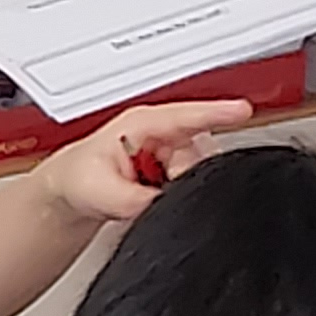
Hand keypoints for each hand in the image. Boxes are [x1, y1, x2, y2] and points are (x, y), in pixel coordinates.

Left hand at [28, 99, 257, 226]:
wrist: (73, 192)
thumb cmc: (80, 179)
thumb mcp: (101, 191)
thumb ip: (136, 199)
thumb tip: (163, 204)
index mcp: (143, 124)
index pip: (187, 115)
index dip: (216, 113)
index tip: (242, 111)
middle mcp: (163, 132)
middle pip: (201, 150)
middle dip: (189, 174)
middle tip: (158, 188)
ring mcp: (172, 149)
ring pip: (200, 169)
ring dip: (183, 185)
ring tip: (147, 193)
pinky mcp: (177, 168)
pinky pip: (193, 180)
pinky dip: (182, 191)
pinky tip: (156, 197)